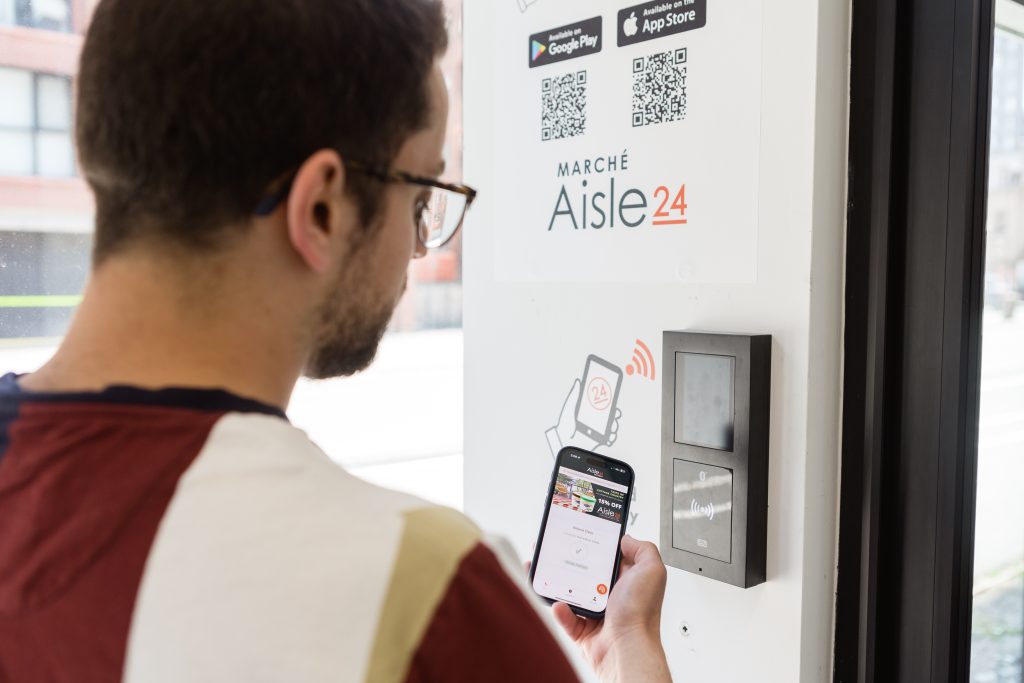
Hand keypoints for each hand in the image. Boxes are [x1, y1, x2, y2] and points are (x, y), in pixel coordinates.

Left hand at [550, 379, 620, 455]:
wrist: (563, 442)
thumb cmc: (564, 426)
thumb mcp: (569, 408)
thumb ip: (574, 396)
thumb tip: (578, 383)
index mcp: (588, 413)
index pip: (602, 405)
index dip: (609, 402)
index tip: (612, 398)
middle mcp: (594, 421)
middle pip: (610, 416)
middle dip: (614, 414)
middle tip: (614, 413)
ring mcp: (597, 431)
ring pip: (611, 427)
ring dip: (614, 425)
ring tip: (611, 426)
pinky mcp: (598, 441)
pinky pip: (609, 439)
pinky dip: (611, 437)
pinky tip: (609, 436)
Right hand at [551, 536, 671, 682]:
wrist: (627, 649)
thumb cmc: (640, 614)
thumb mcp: (652, 570)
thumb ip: (643, 549)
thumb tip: (626, 539)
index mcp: (626, 580)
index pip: (608, 557)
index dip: (596, 545)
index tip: (581, 535)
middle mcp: (612, 596)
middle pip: (586, 572)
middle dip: (571, 562)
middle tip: (558, 552)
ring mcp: (596, 613)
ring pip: (571, 593)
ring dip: (559, 585)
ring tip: (552, 575)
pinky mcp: (583, 630)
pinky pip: (566, 617)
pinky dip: (560, 610)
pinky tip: (560, 603)